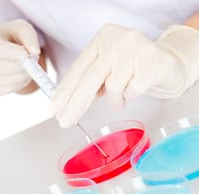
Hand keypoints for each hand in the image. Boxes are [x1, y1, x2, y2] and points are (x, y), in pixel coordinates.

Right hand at [0, 20, 39, 97]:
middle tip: (30, 66)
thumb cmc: (7, 39)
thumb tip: (34, 52)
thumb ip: (28, 36)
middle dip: (10, 67)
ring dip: (13, 79)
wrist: (0, 53)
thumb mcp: (18, 29)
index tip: (25, 55)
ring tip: (28, 72)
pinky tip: (20, 79)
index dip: (4, 52)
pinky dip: (11, 87)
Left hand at [51, 23, 198, 126]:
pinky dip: (131, 97)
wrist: (169, 64)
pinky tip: (135, 90)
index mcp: (102, 40)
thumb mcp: (109, 72)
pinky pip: (131, 91)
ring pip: (113, 87)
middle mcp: (116, 40)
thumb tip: (65, 104)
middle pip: (89, 78)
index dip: (65, 90)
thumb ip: (90, 83)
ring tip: (123, 96)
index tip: (55, 108)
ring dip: (116, 100)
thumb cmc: (135, 69)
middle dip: (75, 104)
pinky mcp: (151, 62)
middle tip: (65, 121)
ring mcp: (135, 48)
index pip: (78, 68)